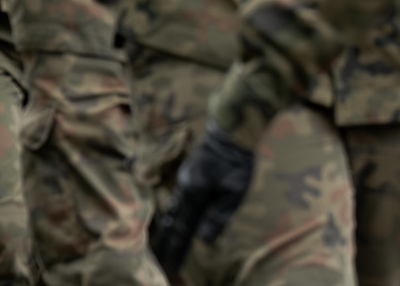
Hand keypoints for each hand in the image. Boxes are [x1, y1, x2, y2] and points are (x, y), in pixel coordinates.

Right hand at [151, 123, 255, 275]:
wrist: (231, 131)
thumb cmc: (237, 162)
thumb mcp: (235, 192)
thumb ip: (219, 216)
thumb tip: (203, 240)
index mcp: (195, 194)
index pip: (183, 229)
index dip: (176, 249)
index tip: (171, 267)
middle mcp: (185, 187)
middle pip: (173, 221)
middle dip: (167, 243)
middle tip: (162, 263)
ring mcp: (184, 180)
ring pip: (172, 210)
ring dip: (168, 229)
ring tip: (161, 247)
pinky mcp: (188, 175)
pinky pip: (177, 199)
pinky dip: (173, 214)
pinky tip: (171, 220)